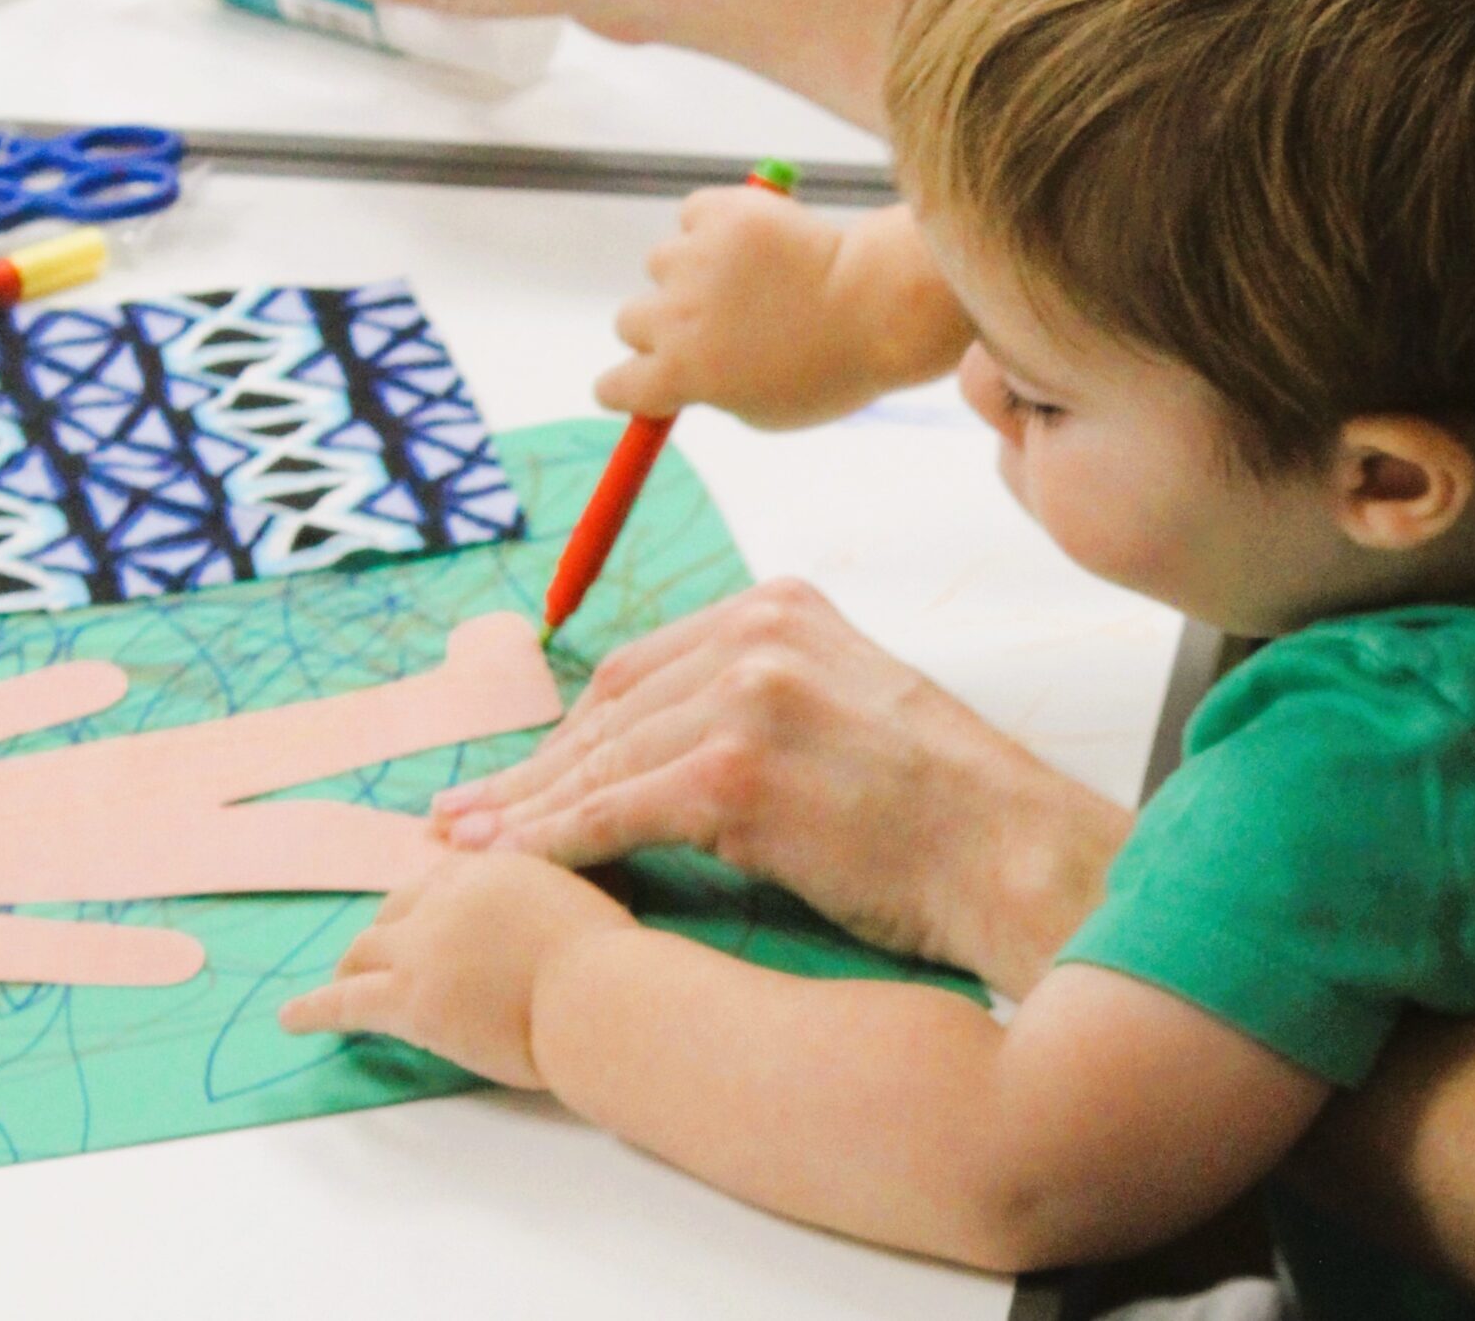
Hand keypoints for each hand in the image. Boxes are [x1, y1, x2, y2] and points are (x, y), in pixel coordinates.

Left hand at [277, 853, 636, 1088]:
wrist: (601, 994)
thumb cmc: (614, 960)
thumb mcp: (589, 900)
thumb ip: (556, 897)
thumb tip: (565, 911)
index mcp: (495, 868)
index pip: (443, 880)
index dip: (431, 906)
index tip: (428, 922)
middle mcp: (450, 896)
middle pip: (398, 908)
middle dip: (388, 930)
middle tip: (384, 954)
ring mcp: (424, 946)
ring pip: (366, 948)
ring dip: (351, 964)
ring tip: (339, 982)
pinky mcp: (410, 998)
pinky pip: (345, 1002)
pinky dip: (313, 1009)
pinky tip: (292, 1020)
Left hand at [429, 579, 1128, 996]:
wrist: (1009, 852)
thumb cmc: (944, 807)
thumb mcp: (853, 704)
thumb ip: (766, 697)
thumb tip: (673, 741)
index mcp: (782, 607)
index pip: (643, 666)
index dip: (574, 730)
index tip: (525, 773)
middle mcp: (758, 635)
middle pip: (609, 708)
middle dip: (533, 770)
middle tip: (465, 814)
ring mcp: (746, 698)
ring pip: (602, 762)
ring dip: (526, 812)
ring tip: (464, 849)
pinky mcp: (735, 774)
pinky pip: (614, 813)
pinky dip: (555, 844)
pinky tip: (513, 867)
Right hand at [596, 198, 967, 426]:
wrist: (878, 306)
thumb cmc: (834, 369)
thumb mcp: (766, 410)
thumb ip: (716, 392)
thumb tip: (691, 373)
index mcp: (679, 376)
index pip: (614, 387)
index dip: (631, 387)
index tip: (648, 381)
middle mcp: (673, 317)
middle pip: (630, 321)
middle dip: (662, 327)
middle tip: (715, 324)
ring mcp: (692, 261)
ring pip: (663, 262)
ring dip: (693, 270)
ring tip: (755, 278)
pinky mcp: (720, 213)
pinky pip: (695, 215)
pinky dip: (715, 224)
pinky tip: (761, 241)